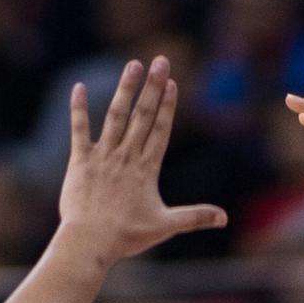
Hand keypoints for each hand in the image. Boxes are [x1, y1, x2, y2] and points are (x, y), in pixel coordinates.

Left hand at [59, 58, 227, 261]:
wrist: (89, 241)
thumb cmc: (126, 236)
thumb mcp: (165, 226)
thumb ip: (195, 217)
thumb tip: (224, 218)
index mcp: (146, 168)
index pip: (160, 130)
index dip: (167, 105)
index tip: (172, 83)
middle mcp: (126, 156)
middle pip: (142, 115)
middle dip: (152, 86)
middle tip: (159, 60)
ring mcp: (103, 156)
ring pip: (116, 116)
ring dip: (126, 89)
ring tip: (132, 65)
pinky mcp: (80, 161)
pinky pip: (79, 129)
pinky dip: (79, 108)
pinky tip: (79, 87)